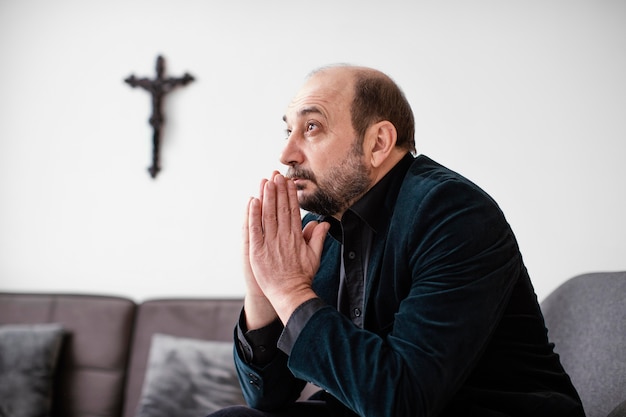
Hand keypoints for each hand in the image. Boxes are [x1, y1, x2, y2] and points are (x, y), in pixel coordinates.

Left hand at [247, 173, 328, 323]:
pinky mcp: (258, 250)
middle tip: (276, 175)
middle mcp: (283, 237)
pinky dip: (253, 215)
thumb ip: (318, 238)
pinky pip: (254, 229)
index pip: (293, 210)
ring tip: (266, 182)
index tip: (288, 182)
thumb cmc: (302, 277)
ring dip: (266, 197)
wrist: (290, 294)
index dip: (290, 195)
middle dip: (278, 190)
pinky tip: (253, 201)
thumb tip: (324, 223)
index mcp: (296, 236)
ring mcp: (270, 243)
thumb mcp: (315, 256)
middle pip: (280, 209)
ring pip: (267, 215)